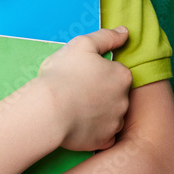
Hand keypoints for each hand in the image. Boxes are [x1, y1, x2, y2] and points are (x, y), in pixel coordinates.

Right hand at [37, 27, 131, 151]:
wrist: (48, 110)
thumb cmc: (63, 74)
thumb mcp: (83, 44)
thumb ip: (107, 37)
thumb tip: (125, 32)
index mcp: (122, 76)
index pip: (117, 72)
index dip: (99, 72)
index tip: (83, 74)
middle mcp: (125, 100)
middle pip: (116, 94)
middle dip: (101, 92)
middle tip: (77, 90)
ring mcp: (115, 122)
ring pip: (111, 115)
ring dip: (99, 112)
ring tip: (75, 107)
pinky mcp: (104, 141)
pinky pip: (104, 136)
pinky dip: (94, 131)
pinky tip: (79, 124)